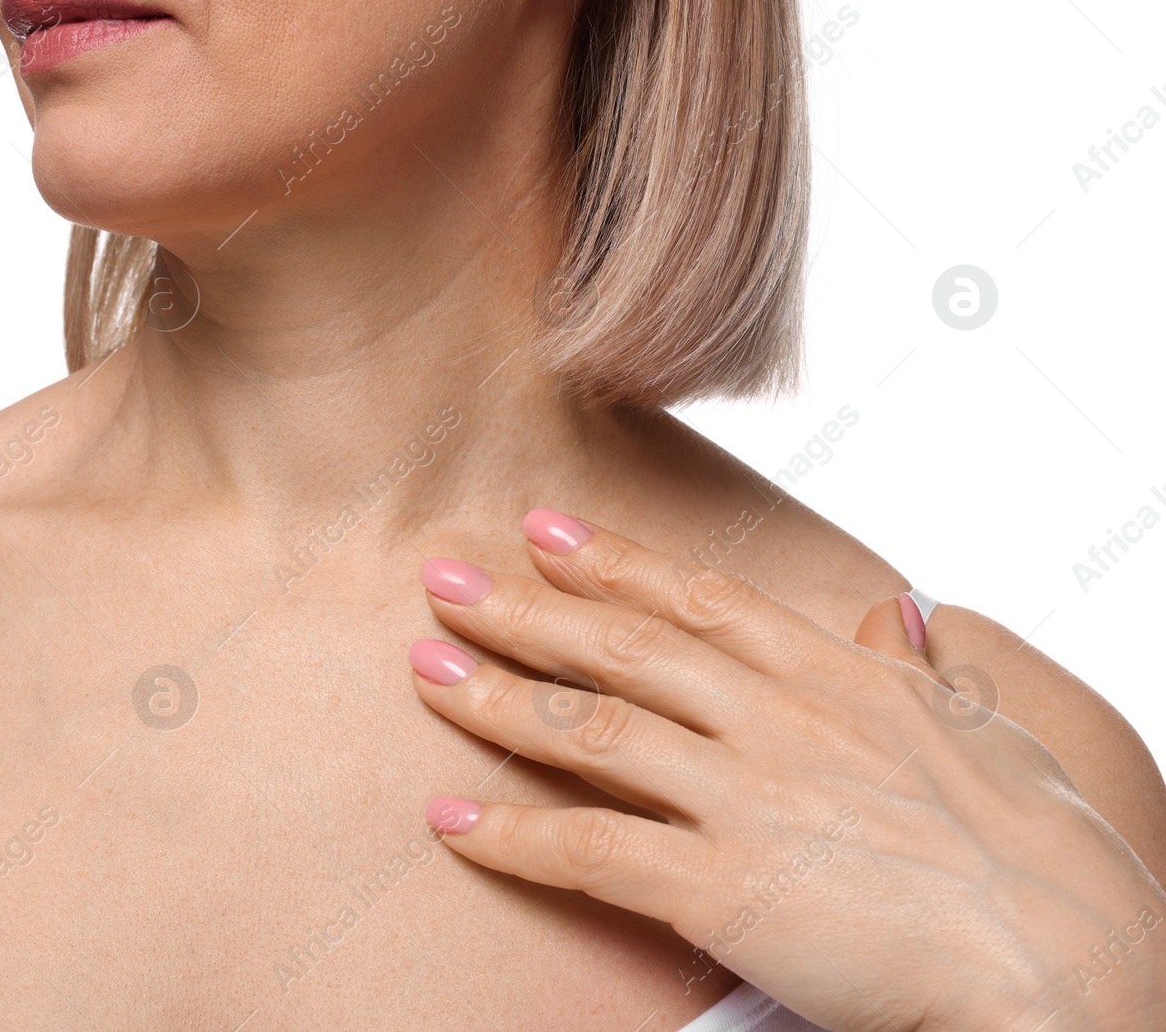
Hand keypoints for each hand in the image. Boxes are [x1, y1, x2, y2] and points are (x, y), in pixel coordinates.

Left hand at [409, 509, 1165, 1031]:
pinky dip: (514, 834)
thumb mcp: (993, 733)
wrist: (1068, 963)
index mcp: (838, 676)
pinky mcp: (723, 887)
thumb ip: (925, 670)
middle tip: (444, 577)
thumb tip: (896, 612)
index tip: (545, 529)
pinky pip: (593, 849)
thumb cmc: (1047, 855)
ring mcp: (747, 797)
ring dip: (497, 697)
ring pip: (593, 728)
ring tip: (423, 669)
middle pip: (625, 647)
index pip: (701, 600)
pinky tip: (451, 820)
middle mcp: (779, 719)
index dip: (614, 562)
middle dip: (526, 608)